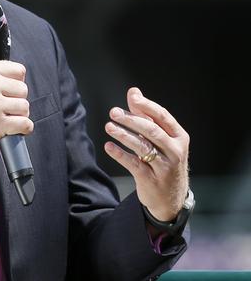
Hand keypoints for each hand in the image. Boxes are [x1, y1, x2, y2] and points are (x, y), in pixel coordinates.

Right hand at [0, 60, 32, 150]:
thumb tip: (17, 81)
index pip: (19, 70)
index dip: (17, 82)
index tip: (10, 90)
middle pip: (23, 89)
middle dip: (17, 99)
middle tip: (5, 106)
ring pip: (25, 107)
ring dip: (19, 114)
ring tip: (5, 117)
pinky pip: (25, 124)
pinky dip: (24, 128)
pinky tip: (14, 128)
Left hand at [104, 87, 189, 220]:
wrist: (170, 198)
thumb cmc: (164, 160)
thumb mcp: (160, 139)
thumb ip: (146, 115)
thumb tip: (134, 92)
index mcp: (179, 137)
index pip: (163, 116)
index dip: (147, 106)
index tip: (132, 97)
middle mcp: (175, 151)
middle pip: (152, 131)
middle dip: (132, 120)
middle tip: (113, 112)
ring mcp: (164, 167)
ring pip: (143, 147)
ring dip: (124, 135)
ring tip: (109, 127)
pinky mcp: (152, 180)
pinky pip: (134, 164)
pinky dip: (120, 154)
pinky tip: (109, 147)